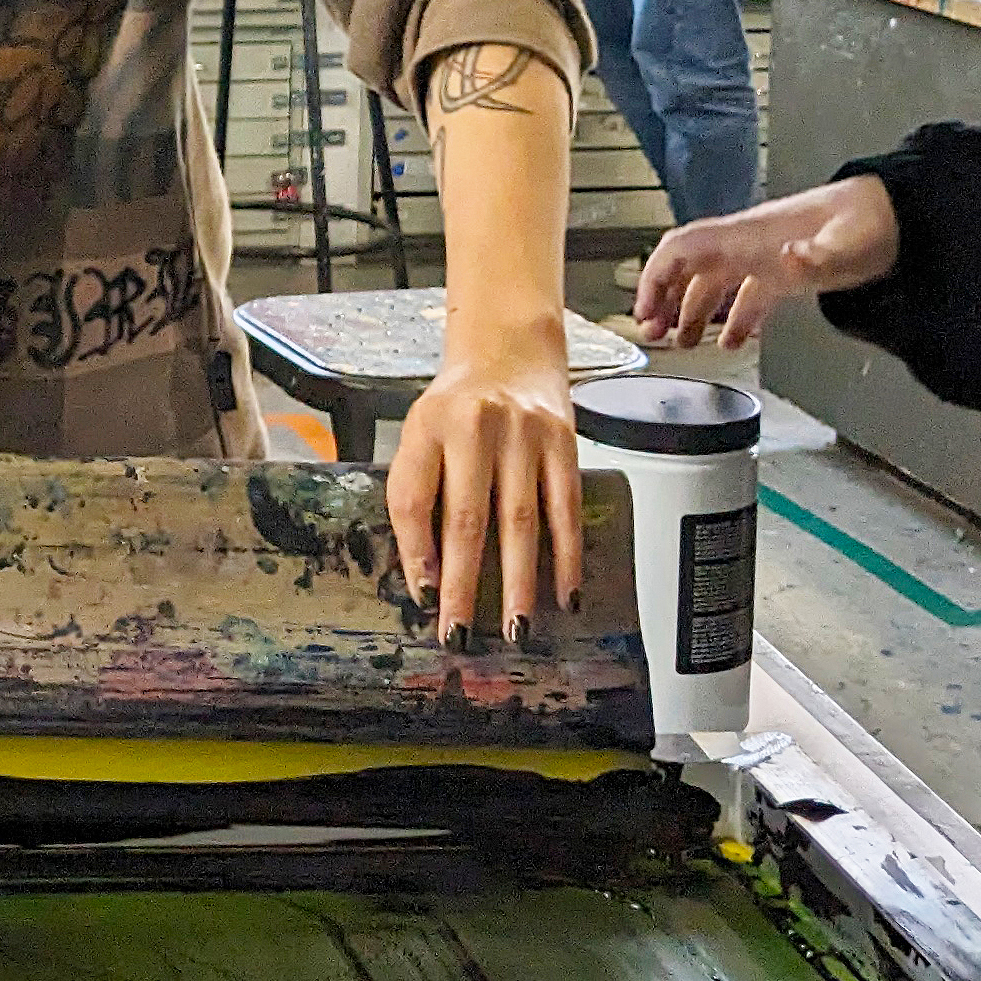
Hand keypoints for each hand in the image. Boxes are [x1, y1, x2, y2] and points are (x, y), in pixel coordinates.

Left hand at [386, 316, 583, 649]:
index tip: (422, 595)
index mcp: (427, 428)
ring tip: (515, 628)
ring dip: (519, 582)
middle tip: (461, 631)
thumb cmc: (458, 402)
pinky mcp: (564, 443)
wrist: (510, 348)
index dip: (416, 551)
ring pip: (520, 521)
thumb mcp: (421, 433)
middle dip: (463, 584)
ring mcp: (523, 435)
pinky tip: (565, 593)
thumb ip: (417, 490)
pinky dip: (567, 556)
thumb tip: (425, 570)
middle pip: (466, 518)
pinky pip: (565, 509)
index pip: (413, 498)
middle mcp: (474, 429)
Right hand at [638, 176, 899, 348]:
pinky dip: (732, 319)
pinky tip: (732, 340)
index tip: (644, 308)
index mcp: (747, 236)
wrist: (897, 214)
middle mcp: (746, 244)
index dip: (654, 277)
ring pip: (710, 283)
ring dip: (690, 312)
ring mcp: (763, 257)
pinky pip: (743, 296)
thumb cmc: (868, 223)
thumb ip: (815, 254)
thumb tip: (789, 259)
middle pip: (686, 268)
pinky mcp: (783, 272)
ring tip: (681, 343)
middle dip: (662, 299)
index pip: (681, 249)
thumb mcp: (843, 244)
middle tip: (652, 332)